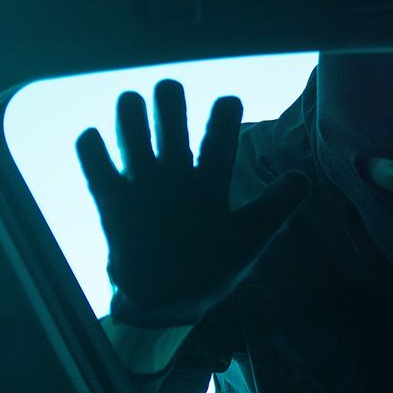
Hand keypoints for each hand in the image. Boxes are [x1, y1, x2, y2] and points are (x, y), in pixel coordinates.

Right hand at [76, 80, 308, 326]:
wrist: (170, 302)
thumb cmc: (214, 267)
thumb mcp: (249, 240)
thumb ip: (274, 208)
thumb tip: (301, 177)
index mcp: (212, 180)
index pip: (219, 140)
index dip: (223, 118)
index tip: (228, 102)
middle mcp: (178, 175)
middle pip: (172, 125)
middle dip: (169, 105)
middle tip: (169, 90)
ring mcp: (144, 186)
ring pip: (134, 136)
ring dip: (130, 117)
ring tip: (131, 102)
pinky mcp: (113, 203)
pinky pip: (97, 168)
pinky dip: (91, 150)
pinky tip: (93, 138)